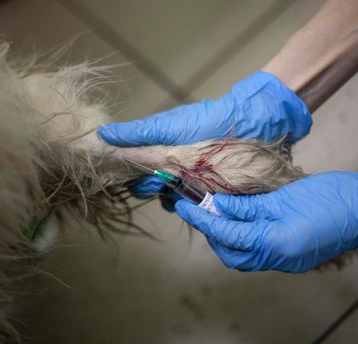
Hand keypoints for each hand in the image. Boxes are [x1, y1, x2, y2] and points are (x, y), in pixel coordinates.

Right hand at [99, 71, 311, 207]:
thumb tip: (101, 134)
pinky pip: (196, 209)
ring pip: (172, 201)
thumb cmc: (210, 120)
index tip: (126, 177)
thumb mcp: (171, 125)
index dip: (130, 175)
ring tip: (179, 189)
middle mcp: (176, 169)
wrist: (256, 122)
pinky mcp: (215, 195)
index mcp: (163, 152)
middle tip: (161, 181)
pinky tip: (194, 201)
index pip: (138, 170)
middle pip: (153, 188)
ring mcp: (195, 183)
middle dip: (152, 188)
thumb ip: (138, 133)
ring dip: (170, 199)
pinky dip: (191, 208)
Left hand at [175, 172, 357, 272]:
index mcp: (273, 244)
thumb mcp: (281, 197)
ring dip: (226, 239)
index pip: (225, 234)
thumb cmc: (329, 197)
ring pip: (243, 257)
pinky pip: (259, 254)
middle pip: (231, 254)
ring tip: (217, 214)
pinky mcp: (293, 258)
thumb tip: (217, 205)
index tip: (182, 205)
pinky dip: (244, 240)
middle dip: (211, 233)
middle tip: (199, 207)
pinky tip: (241, 221)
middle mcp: (277, 260)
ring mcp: (286, 263)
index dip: (201, 218)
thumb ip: (246, 206)